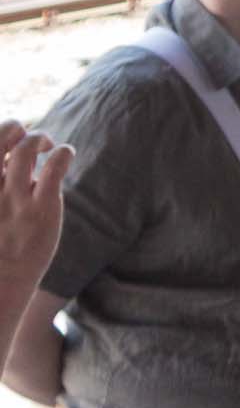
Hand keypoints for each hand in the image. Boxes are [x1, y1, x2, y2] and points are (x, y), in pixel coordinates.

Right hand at [0, 122, 71, 300]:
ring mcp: (15, 196)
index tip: (8, 144)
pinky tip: (65, 154)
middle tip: (29, 140)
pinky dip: (62, 152)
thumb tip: (14, 157)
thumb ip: (0, 182)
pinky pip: (55, 166)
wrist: (0, 280)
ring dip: (41, 138)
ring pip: (28, 146)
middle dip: (15, 128)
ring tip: (47, 146)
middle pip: (1, 134)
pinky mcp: (42, 207)